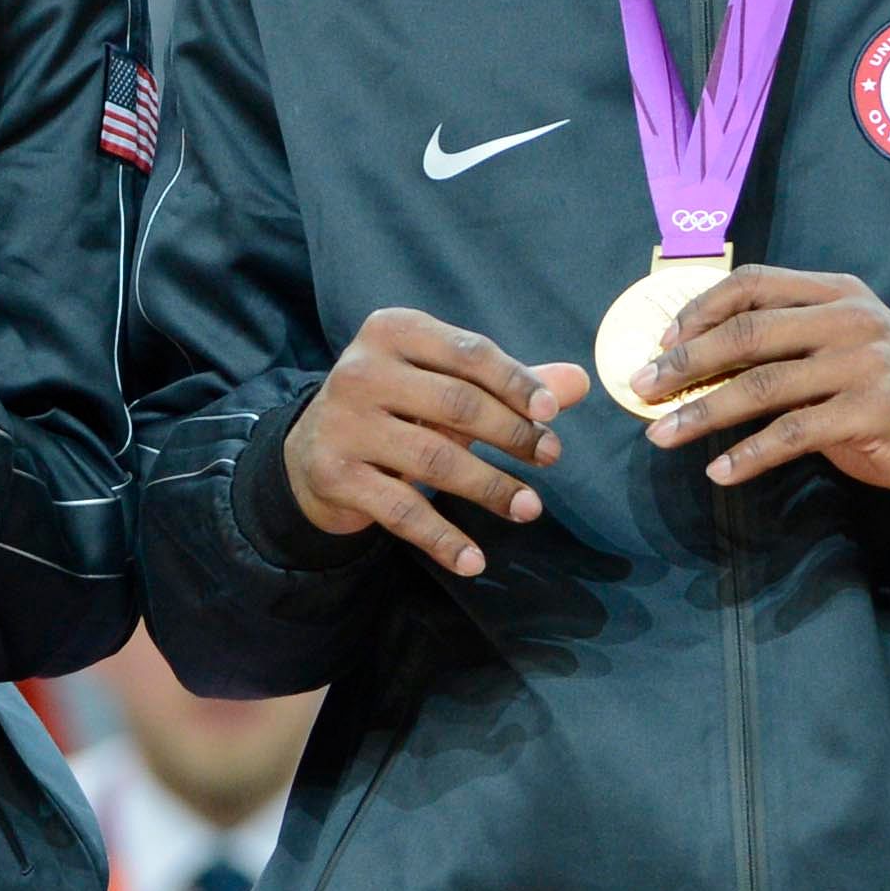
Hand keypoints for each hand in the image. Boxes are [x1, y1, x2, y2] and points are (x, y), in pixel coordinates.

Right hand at [279, 309, 588, 575]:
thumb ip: (508, 383)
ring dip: (490, 488)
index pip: (469, 352)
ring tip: (529, 507)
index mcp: (393, 330)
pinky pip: (402, 512)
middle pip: (457, 403)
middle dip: (511, 434)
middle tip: (550, 457)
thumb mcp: (445, 384)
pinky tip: (474, 561)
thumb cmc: (397, 406)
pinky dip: (443, 539)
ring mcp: (344, 423)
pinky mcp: (335, 475)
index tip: (552, 414)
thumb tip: (579, 382)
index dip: (517, 382)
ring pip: (435, 459)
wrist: (310, 452)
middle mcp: (362, 370)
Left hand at [634, 268, 889, 515]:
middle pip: (748, 331)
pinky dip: (750, 454)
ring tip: (662, 435)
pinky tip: (721, 471)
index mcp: (840, 293)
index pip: (756, 283)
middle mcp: (852, 318)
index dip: (701, 308)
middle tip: (641, 386)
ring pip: (762, 384)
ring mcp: (865, 363)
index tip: (661, 340)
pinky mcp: (873, 411)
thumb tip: (702, 363)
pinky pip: (793, 432)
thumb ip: (789, 350)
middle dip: (686, 361)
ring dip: (703, 412)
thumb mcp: (845, 357)